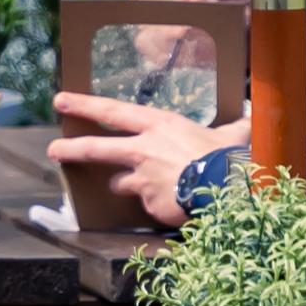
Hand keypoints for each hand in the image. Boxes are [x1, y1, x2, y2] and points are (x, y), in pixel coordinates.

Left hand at [45, 94, 236, 227]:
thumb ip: (234, 129)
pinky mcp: (146, 204)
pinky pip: (146, 205)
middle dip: (70, 148)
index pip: (112, 111)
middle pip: (96, 148)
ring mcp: (141, 179)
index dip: (84, 104)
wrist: (227, 190)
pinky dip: (156, 205)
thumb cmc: (228, 158)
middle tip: (52, 150)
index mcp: (158, 125)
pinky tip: (174, 204)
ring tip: (147, 188)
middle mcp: (142, 149)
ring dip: (127, 185)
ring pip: (120, 183)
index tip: (60, 100)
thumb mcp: (231, 136)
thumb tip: (252, 121)